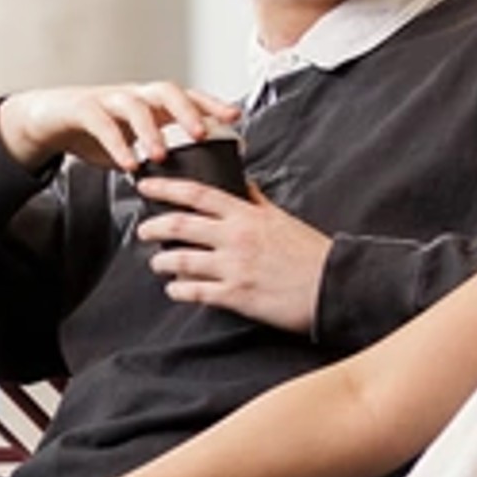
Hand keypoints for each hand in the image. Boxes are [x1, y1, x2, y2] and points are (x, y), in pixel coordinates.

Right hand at [0, 81, 243, 174]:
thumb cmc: (95, 132)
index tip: (235, 118)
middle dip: (187, 111)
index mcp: (150, 102)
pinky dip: (117, 144)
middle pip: (167, 91)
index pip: (187, 96)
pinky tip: (128, 164)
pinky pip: (103, 123)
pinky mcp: (82, 108)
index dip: (212, 104)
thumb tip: (193, 185)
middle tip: (202, 134)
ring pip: (135, 105)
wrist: (48, 120)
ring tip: (162, 155)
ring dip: (151, 130)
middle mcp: (133, 95)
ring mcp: (108, 99)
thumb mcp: (133, 143)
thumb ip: (159, 157)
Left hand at [135, 178, 332, 333]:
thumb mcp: (282, 217)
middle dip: (153, 227)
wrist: (333, 285)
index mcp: (247, 215)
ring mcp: (233, 267)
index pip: (197, 194)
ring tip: (158, 263)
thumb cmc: (311, 253)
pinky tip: (174, 289)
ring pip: (181, 260)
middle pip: (179, 226)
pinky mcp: (235, 295)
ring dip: (162, 261)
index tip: (146, 186)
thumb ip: (256, 200)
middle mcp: (235, 238)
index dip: (166, 188)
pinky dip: (178, 289)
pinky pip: (194, 291)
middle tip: (143, 230)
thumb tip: (242, 181)